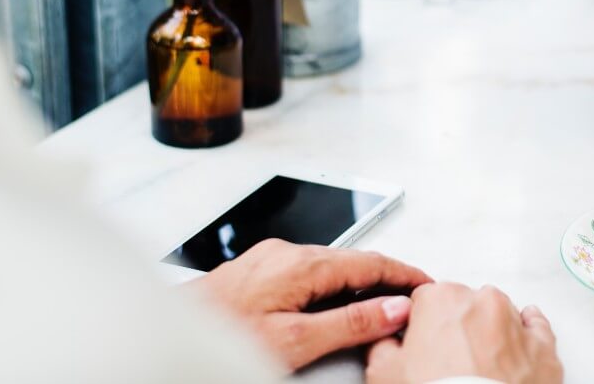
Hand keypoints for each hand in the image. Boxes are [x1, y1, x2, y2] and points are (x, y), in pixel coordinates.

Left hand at [192, 240, 431, 370]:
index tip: (427, 286)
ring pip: (329, 266)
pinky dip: (332, 286)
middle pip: (352, 261)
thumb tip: (393, 307)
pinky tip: (334, 305)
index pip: (372, 262)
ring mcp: (269, 259)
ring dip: (358, 283)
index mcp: (302, 263)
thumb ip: (349, 323)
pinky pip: (307, 272)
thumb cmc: (222, 339)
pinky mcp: (255, 271)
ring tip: (380, 306)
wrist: (165, 336)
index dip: (405, 275)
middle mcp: (286, 252)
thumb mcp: (295, 341)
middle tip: (411, 299)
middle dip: (385, 278)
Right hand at [364, 283, 561, 383]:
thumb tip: (385, 340)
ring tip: (477, 368)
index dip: (420, 324)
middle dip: (456, 327)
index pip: (425, 299)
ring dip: (490, 333)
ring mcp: (516, 323)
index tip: (420, 343)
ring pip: (501, 315)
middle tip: (446, 362)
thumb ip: (383, 344)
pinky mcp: (543, 348)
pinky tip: (514, 351)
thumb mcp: (384, 373)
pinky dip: (526, 338)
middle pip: (465, 305)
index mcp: (442, 299)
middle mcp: (483, 302)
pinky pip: (537, 329)